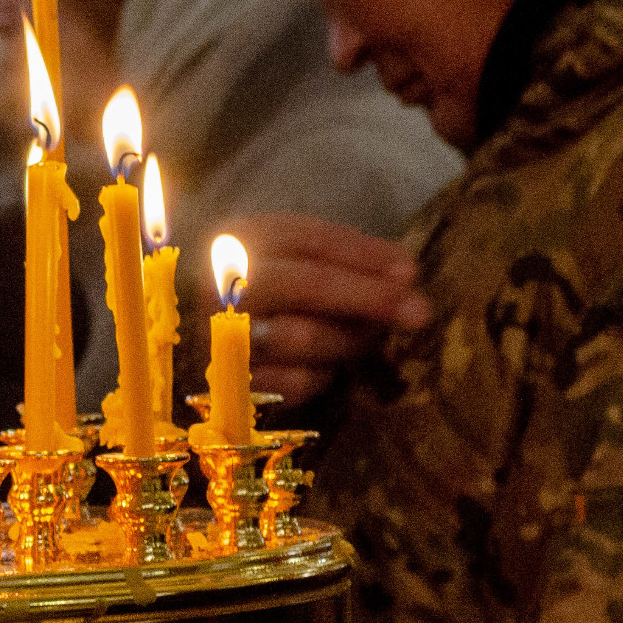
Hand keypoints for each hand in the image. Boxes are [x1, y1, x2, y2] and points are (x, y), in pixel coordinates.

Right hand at [228, 210, 430, 406]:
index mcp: (239, 241)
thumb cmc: (266, 298)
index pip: (307, 239)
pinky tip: (329, 368)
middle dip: (367, 296)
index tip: (411, 272)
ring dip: (349, 340)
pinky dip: (323, 377)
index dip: (364, 255)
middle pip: (303, 284)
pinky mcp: (229, 383)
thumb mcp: (295, 261)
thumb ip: (345, 261)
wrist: (201, 349)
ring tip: (371, 339)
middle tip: (420, 312)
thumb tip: (406, 274)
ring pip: (302, 336)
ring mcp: (221, 335)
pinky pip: (294, 381)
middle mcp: (221, 284)